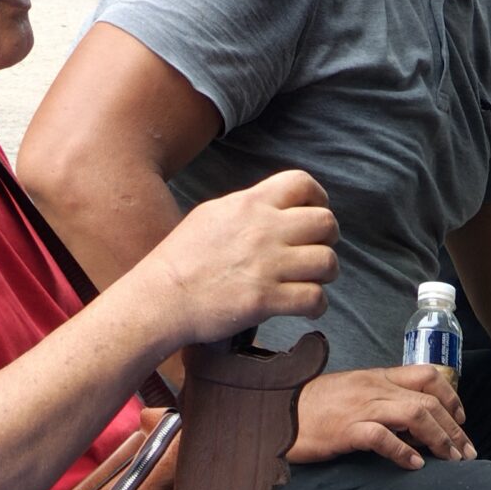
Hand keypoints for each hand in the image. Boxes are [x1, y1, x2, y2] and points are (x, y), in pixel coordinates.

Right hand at [137, 168, 337, 347]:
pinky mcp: (266, 300)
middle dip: (328, 238)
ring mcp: (266, 265)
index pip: (302, 183)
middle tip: (315, 251)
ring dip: (326, 274)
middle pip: (326, 222)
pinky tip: (305, 306)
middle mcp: (263, 230)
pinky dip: (317, 305)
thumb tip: (275, 209)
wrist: (163, 295)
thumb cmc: (182, 256)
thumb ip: (248, 208)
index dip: (318, 198)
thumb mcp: (213, 214)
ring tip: (311, 280)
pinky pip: (315, 299)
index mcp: (249, 204)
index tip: (312, 215)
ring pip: (327, 261)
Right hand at [288, 367, 471, 470]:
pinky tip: (414, 465)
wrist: (279, 410)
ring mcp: (360, 407)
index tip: (462, 420)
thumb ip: (380, 397)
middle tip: (466, 452)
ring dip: (439, 439)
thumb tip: (413, 418)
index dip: (451, 397)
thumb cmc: (314, 405)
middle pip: (427, 399)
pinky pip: (382, 437)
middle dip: (454, 428)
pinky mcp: (346, 429)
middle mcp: (372, 387)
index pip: (425, 375)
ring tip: (451, 460)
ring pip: (414, 414)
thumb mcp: (352, 392)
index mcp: (375, 376)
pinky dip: (403, 452)